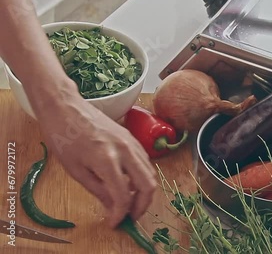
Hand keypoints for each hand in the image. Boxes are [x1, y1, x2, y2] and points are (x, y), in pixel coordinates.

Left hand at [36, 96, 156, 227]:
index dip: (121, 214)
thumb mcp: (76, 170)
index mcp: (107, 160)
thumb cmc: (64, 137)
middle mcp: (125, 150)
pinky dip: (143, 177)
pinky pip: (145, 162)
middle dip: (142, 205)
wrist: (66, 107)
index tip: (115, 222)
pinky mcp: (133, 138)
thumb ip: (99, 190)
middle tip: (130, 216)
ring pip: (150, 173)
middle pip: (148, 185)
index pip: (123, 195)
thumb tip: (113, 207)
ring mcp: (132, 143)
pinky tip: (130, 184)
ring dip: (144, 191)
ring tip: (130, 202)